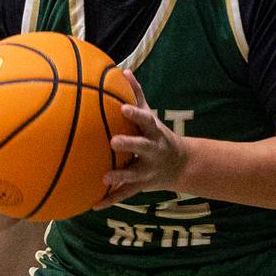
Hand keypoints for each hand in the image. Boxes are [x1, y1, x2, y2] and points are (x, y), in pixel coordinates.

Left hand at [97, 72, 188, 205]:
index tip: (123, 108)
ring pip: (134, 174)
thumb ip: (137, 96)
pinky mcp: (142, 185)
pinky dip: (110, 200)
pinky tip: (94, 204)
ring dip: (120, 177)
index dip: (136, 114)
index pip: (146, 120)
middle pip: (142, 146)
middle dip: (129, 144)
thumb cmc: (157, 135)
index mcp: (153, 132)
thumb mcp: (150, 117)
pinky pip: (125, 194)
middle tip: (113, 141)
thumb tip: (124, 71)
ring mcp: (148, 170)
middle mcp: (152, 151)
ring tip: (105, 178)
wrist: (182, 164)